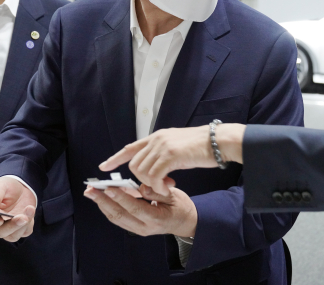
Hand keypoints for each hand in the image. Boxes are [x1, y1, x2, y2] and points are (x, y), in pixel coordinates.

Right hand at [0, 177, 36, 241]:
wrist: (19, 188)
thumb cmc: (5, 187)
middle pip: (1, 232)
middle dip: (12, 225)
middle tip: (22, 217)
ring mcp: (8, 228)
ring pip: (13, 236)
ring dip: (23, 225)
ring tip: (30, 209)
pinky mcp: (20, 228)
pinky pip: (25, 232)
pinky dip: (29, 225)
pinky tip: (30, 212)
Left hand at [84, 184, 197, 236]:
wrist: (185, 222)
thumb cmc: (181, 207)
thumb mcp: (174, 196)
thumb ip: (157, 191)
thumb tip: (140, 187)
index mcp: (156, 218)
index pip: (135, 208)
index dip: (121, 198)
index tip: (109, 187)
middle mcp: (144, 227)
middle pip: (120, 215)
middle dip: (103, 201)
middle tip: (90, 190)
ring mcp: (138, 230)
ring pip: (116, 218)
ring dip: (102, 204)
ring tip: (91, 193)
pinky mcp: (134, 228)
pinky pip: (118, 218)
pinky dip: (108, 208)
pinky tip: (101, 198)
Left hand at [99, 124, 245, 195]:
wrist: (219, 141)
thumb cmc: (202, 146)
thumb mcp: (178, 146)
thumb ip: (164, 153)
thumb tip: (156, 165)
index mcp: (157, 136)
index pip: (131, 147)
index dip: (116, 158)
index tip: (104, 167)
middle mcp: (156, 139)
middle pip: (134, 164)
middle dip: (141, 180)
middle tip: (159, 186)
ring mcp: (162, 146)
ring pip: (142, 171)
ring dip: (152, 184)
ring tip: (166, 187)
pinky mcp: (170, 155)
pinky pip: (154, 176)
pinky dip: (159, 186)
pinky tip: (169, 187)